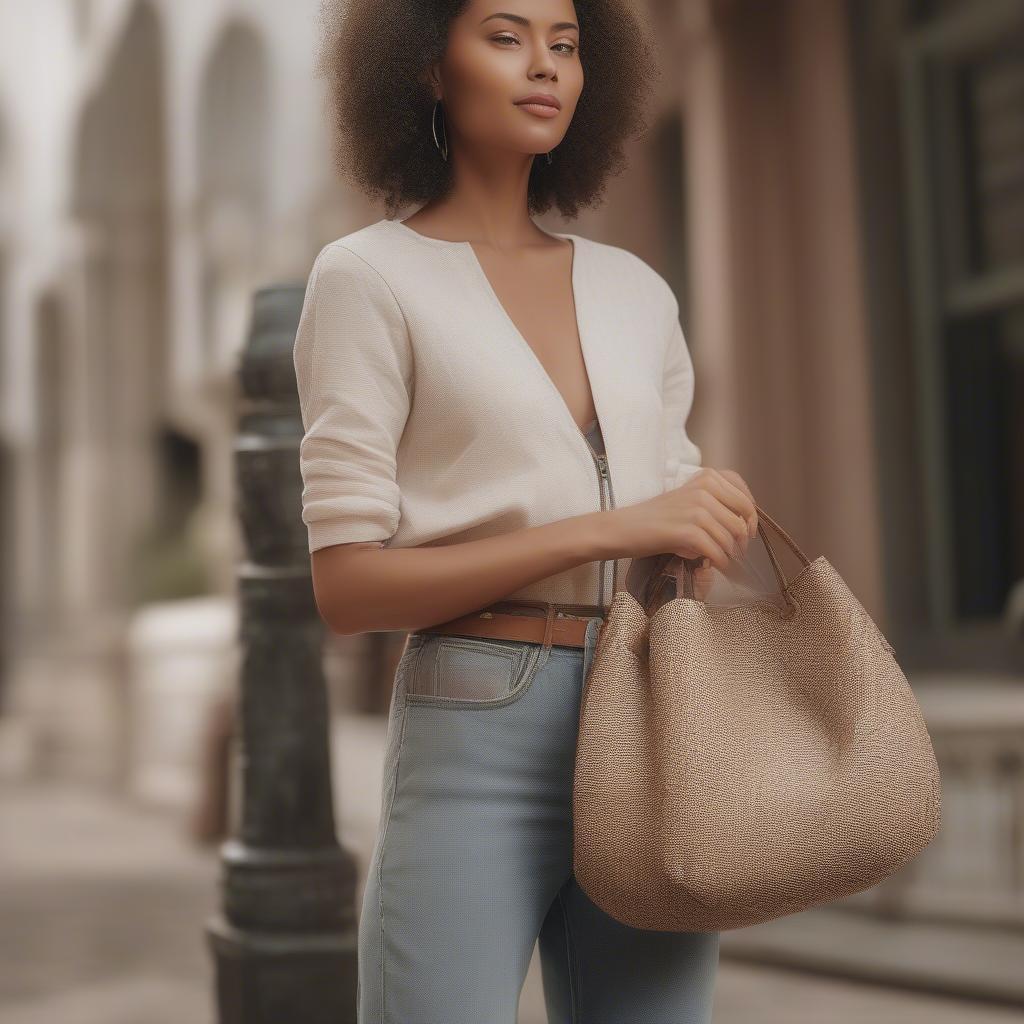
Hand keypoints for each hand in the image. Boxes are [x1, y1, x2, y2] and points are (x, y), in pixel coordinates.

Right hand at [605, 468, 757, 574]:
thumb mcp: (687, 498)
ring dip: (729, 553)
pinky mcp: (688, 531)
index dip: (751, 517)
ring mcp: (697, 510)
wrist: (623, 528)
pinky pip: (717, 551)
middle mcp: (704, 490)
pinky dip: (719, 562)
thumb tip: (743, 524)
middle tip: (736, 551)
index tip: (748, 530)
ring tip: (721, 559)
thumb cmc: (654, 518)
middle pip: (742, 520)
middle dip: (743, 540)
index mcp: (706, 478)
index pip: (744, 496)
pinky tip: (713, 564)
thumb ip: (714, 502)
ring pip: (731, 537)